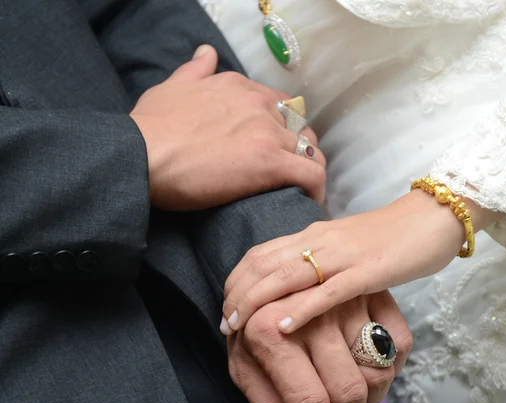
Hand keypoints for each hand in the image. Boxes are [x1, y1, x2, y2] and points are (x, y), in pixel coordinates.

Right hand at [130, 45, 325, 210]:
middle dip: (299, 148)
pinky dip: (316, 187)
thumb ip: (195, 70)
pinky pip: (312, 173)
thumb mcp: (171, 88)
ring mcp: (267, 132)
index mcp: (238, 86)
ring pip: (311, 150)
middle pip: (299, 127)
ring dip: (309, 169)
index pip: (279, 104)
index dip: (283, 128)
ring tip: (301, 189)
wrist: (142, 155)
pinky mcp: (270, 162)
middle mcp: (258, 104)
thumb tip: (207, 53)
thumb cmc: (150, 128)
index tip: (278, 148)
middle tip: (290, 172)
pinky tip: (310, 199)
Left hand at [222, 189, 502, 333]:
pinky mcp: (368, 271)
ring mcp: (343, 255)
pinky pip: (329, 290)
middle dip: (238, 294)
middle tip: (223, 323)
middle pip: (265, 264)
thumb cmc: (390, 235)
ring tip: (236, 327)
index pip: (262, 253)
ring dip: (257, 301)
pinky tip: (284, 326)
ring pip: (288, 275)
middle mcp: (320, 240)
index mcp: (313, 234)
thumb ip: (319, 259)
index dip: (238, 279)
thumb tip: (294, 285)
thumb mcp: (345, 245)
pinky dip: (303, 308)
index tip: (225, 304)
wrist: (433, 215)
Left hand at [227, 290, 411, 402]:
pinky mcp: (373, 292)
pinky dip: (392, 368)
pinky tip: (369, 371)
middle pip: (350, 392)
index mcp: (270, 332)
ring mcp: (346, 299)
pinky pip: (401, 344)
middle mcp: (312, 313)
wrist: (269, 278)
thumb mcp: (244, 366)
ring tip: (349, 402)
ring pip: (379, 371)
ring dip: (370, 401)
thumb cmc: (253, 327)